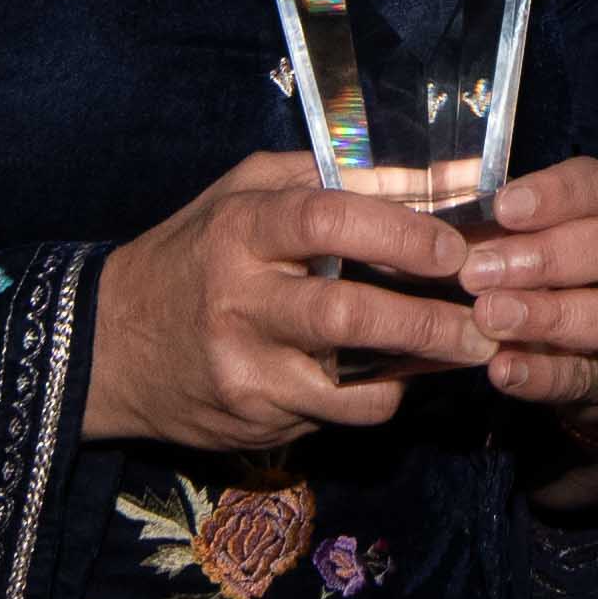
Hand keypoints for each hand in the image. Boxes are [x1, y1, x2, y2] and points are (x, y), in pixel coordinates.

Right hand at [90, 147, 486, 449]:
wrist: (110, 345)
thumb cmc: (195, 253)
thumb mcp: (249, 195)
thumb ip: (341, 181)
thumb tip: (443, 179)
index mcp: (240, 229)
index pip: (326, 220)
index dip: (399, 233)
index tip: (454, 248)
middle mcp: (239, 300)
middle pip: (347, 312)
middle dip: (430, 321)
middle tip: (488, 322)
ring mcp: (245, 369)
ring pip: (350, 381)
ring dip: (420, 369)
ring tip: (469, 352)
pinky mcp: (253, 419)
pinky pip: (336, 415)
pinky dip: (377, 398)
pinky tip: (401, 378)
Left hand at [452, 153, 597, 432]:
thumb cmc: (544, 271)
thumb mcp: (525, 236)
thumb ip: (490, 228)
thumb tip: (432, 226)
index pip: (594, 187)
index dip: (553, 195)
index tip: (503, 208)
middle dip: (544, 257)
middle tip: (477, 272)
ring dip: (547, 315)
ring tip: (489, 317)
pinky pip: (583, 374)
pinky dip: (541, 373)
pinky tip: (501, 368)